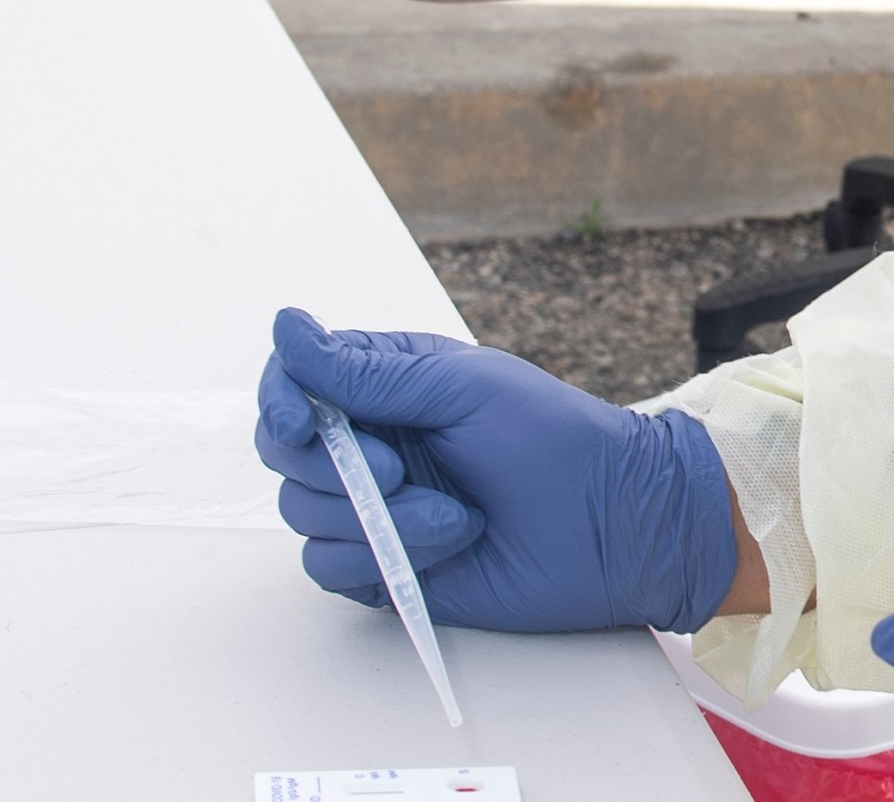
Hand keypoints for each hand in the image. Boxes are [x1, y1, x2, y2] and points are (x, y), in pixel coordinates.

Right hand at [253, 307, 735, 633]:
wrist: (613, 525)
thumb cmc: (555, 440)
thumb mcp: (459, 387)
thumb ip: (364, 371)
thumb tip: (284, 326)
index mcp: (387, 386)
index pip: (294, 384)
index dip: (280, 402)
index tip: (300, 423)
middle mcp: (373, 443)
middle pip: (286, 454)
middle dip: (332, 467)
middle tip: (398, 470)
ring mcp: (377, 508)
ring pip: (304, 514)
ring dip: (376, 519)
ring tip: (453, 517)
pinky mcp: (386, 566)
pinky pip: (330, 567)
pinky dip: (379, 558)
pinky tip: (444, 546)